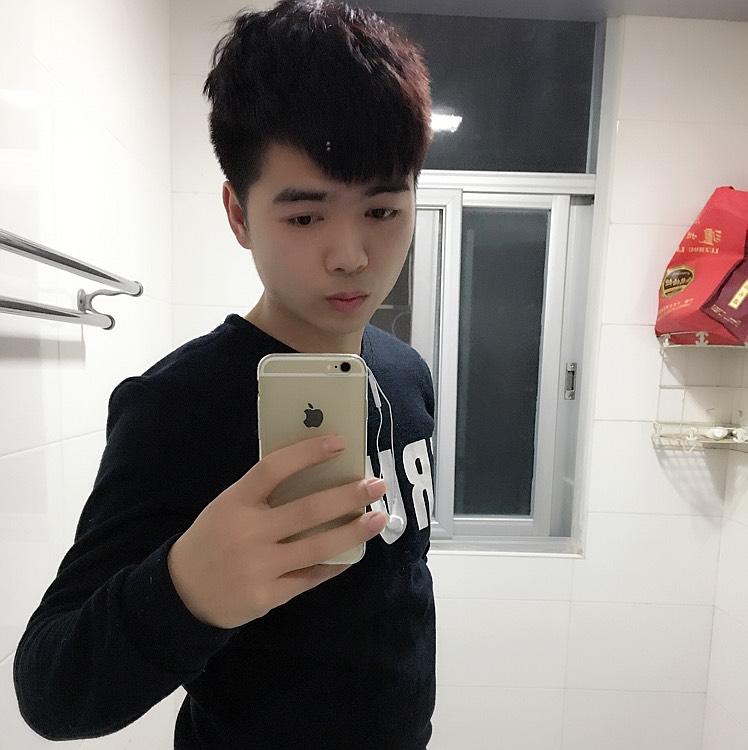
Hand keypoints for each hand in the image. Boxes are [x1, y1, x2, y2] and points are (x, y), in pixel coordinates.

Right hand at [167, 435, 386, 628]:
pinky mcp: (267, 596)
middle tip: (377, 485)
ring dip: (354, 532)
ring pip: (318, 546)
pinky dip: (336, 563)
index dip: (307, 453)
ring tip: (378, 519)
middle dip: (348, 496)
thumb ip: (264, 495)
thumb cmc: (214, 538)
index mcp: (235, 501)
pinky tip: (354, 552)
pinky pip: (311, 577)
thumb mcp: (228, 507)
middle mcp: (248, 532)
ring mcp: (258, 566)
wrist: (182, 593)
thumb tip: (319, 476)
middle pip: (307, 509)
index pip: (274, 468)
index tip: (340, 442)